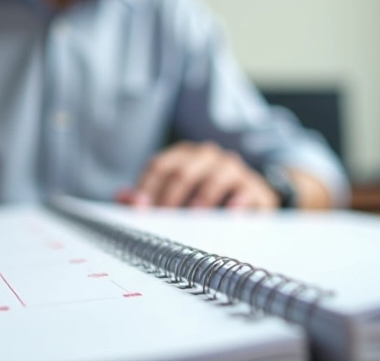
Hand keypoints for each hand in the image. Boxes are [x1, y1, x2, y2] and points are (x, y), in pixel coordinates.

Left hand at [115, 141, 279, 209]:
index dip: (147, 190)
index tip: (141, 213)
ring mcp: (233, 169)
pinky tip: (228, 217)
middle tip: (163, 224)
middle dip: (170, 200)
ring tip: (193, 220)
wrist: (247, 204)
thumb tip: (124, 198)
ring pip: (214, 178)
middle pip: (182, 173)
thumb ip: (144, 201)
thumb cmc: (199, 203)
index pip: (158, 167)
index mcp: (182, 155)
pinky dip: (236, 205)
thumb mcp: (170, 201)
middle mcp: (207, 156)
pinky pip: (245, 193)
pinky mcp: (255, 188)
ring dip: (201, 201)